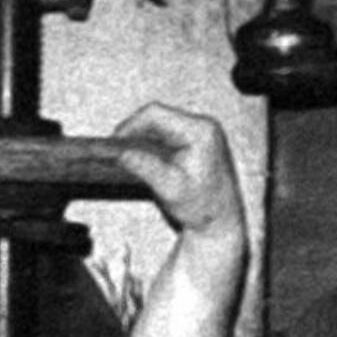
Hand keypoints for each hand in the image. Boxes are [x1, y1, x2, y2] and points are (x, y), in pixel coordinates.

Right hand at [111, 104, 243, 240]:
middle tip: (120, 153)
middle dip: (135, 133)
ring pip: (160, 124)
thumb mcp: (170, 189)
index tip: (116, 143)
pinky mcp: (196, 139)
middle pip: (157, 116)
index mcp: (200, 132)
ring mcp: (200, 131)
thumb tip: (123, 154)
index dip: (130, 126)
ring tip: (130, 157)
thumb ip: (146, 169)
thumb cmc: (203, 208)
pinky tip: (144, 159)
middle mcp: (203, 126)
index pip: (156, 114)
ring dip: (142, 138)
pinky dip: (151, 144)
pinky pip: (166, 133)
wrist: (220, 221)